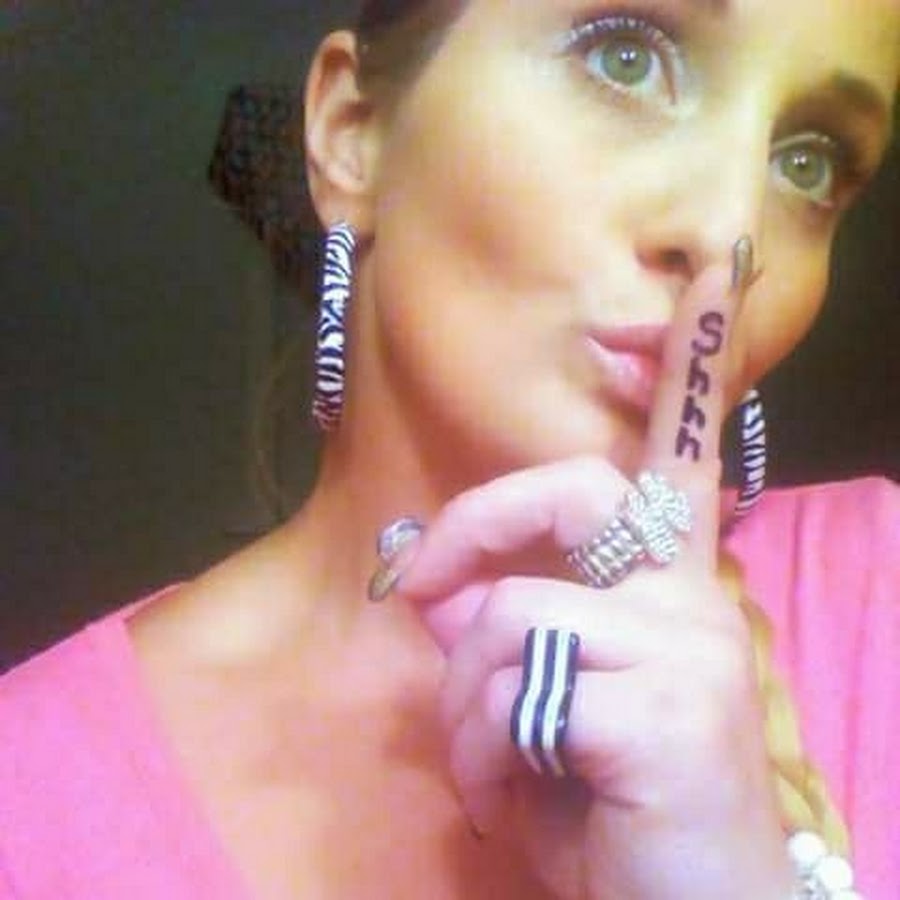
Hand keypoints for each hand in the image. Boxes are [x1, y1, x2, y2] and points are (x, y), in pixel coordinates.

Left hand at [391, 255, 793, 899]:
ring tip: (488, 763)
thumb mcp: (542, 708)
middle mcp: (690, 596)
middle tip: (416, 590)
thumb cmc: (611, 805)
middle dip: (470, 528)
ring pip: (507, 616)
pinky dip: (482, 751)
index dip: (695, 359)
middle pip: (567, 491)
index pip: (683, 454)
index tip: (715, 265)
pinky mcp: (656, 711)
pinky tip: (510, 795)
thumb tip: (443, 594)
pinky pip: (512, 691)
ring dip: (466, 701)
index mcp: (671, 585)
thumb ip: (503, 633)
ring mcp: (682, 648)